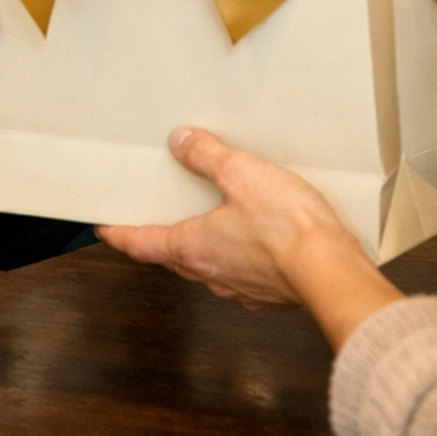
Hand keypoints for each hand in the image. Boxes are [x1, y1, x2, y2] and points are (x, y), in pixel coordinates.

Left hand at [98, 129, 398, 351]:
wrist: (332, 272)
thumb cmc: (286, 228)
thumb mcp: (241, 174)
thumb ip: (207, 156)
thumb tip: (180, 142)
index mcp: (193, 248)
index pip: (142, 243)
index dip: (120, 234)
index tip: (105, 229)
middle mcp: (211, 274)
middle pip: (173, 258)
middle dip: (161, 239)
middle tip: (155, 220)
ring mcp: (240, 289)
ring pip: (208, 268)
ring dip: (202, 249)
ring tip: (208, 224)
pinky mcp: (270, 294)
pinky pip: (242, 275)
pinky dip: (237, 259)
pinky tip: (253, 242)